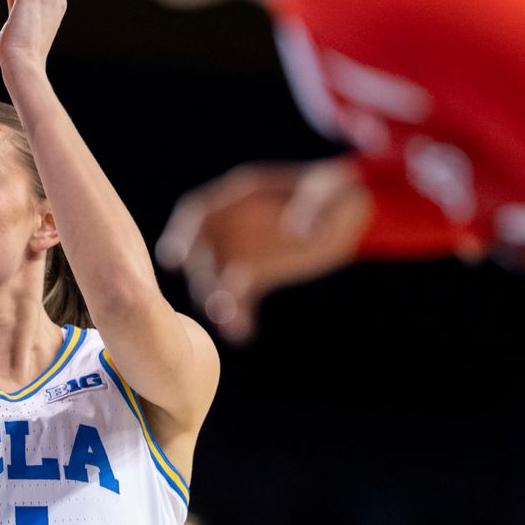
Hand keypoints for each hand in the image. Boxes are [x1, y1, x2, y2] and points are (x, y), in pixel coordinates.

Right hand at [156, 158, 370, 343]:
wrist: (350, 213)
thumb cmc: (337, 192)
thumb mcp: (330, 191)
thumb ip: (313, 206)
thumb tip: (297, 232)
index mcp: (241, 196)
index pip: (199, 213)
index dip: (181, 234)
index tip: (173, 258)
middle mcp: (232, 224)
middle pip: (202, 252)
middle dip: (203, 278)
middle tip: (214, 303)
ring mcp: (241, 250)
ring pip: (217, 280)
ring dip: (217, 302)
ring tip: (229, 323)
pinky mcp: (256, 275)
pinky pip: (240, 297)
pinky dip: (238, 315)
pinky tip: (243, 333)